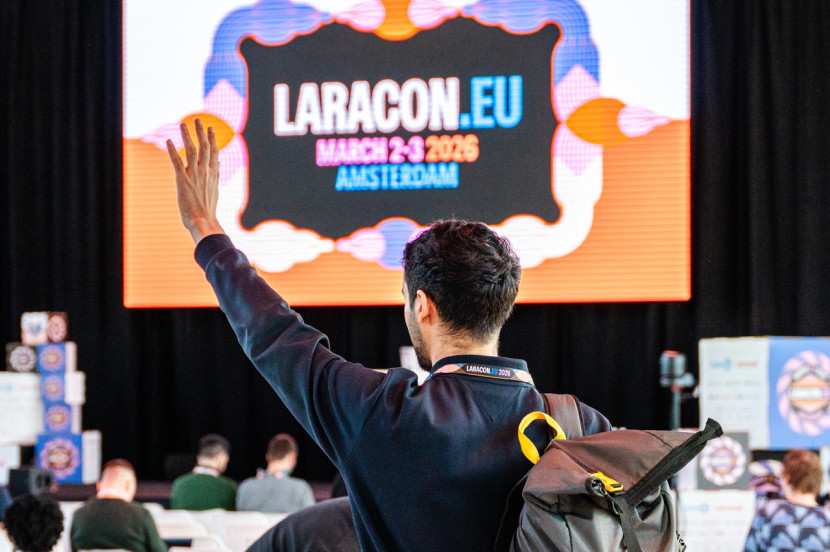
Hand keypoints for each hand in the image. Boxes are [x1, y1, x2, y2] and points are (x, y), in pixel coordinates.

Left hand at [166, 118, 225, 243]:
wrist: (203, 220)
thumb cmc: (207, 209)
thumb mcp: (214, 189)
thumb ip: (215, 174)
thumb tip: (217, 163)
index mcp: (213, 174)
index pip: (213, 152)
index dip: (212, 138)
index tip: (210, 128)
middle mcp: (205, 171)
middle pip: (204, 147)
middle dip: (201, 132)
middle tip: (197, 120)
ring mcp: (194, 175)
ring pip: (191, 150)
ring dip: (187, 136)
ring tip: (183, 125)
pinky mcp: (183, 180)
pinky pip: (177, 162)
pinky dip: (172, 151)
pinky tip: (169, 141)